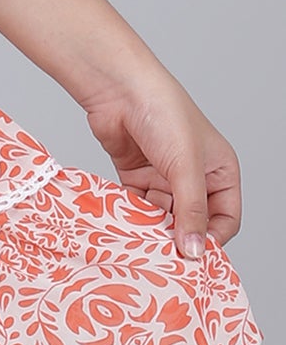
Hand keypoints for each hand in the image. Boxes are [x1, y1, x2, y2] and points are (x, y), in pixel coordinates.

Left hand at [81, 70, 241, 261]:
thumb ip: (190, 211)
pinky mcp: (137, 174)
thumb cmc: (163, 113)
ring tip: (141, 237)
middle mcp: (195, 176)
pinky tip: (124, 223)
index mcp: (220, 171)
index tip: (192, 257)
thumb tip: (195, 251)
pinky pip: (138, 205)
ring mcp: (164, 175)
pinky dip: (132, 215)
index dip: (211, 239)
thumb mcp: (185, 166)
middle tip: (162, 254)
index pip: (225, 219)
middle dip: (177, 235)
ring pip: (162, 215)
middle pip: (191, 220)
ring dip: (152, 226)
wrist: (118, 87)